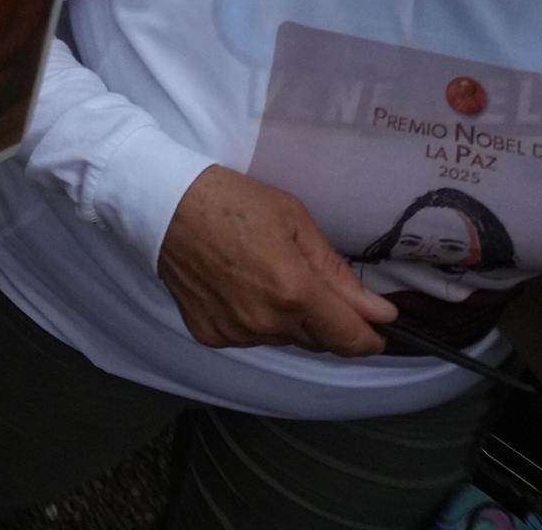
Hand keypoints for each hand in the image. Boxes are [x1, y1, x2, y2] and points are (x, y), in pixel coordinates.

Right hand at [155, 165, 393, 354]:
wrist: (162, 203)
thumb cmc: (231, 200)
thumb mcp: (294, 220)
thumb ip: (337, 273)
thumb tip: (380, 312)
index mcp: (293, 291)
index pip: (348, 339)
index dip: (369, 338)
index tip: (376, 327)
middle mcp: (265, 322)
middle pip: (318, 340)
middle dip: (326, 318)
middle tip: (309, 280)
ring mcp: (234, 333)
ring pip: (283, 338)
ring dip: (288, 318)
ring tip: (264, 274)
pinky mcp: (210, 335)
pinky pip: (250, 337)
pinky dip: (254, 319)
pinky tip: (238, 286)